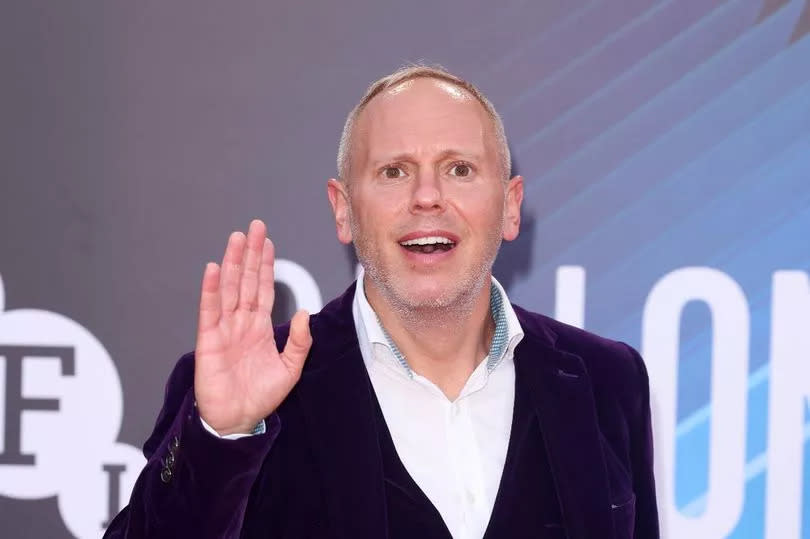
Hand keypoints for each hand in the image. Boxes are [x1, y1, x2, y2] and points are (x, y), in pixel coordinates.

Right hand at [194, 219, 311, 434]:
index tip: (268, 242)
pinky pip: (210, 310)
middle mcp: (241, 323)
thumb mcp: (290, 369)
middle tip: (253, 227)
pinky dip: (211, 289)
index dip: (265, 265)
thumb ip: (299, 342)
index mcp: (259, 327)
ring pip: (229, 289)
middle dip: (250, 254)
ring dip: (232, 263)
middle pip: (246, 281)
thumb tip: (305, 314)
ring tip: (236, 239)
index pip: (263, 289)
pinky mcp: (209, 340)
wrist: (238, 421)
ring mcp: (224, 329)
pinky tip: (214, 269)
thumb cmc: (261, 397)